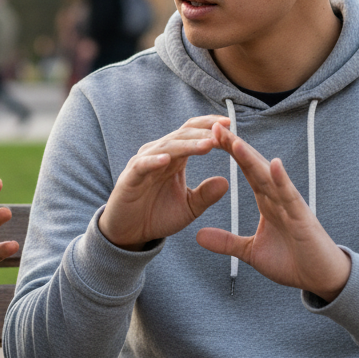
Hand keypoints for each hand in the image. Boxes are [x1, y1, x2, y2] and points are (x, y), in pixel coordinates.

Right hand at [98, 115, 230, 250]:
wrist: (129, 233)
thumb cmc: (157, 215)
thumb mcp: (188, 207)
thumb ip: (205, 195)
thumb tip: (226, 182)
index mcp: (175, 159)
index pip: (192, 133)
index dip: (209, 126)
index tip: (230, 124)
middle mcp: (159, 156)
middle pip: (182, 135)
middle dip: (204, 132)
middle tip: (224, 131)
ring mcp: (143, 165)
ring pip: (167, 148)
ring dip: (188, 145)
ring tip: (207, 144)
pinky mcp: (129, 178)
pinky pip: (142, 166)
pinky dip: (153, 161)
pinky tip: (167, 160)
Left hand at [196, 123, 350, 300]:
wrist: (321, 279)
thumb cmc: (291, 262)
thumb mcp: (250, 252)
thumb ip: (226, 241)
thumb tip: (198, 235)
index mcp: (268, 202)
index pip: (246, 172)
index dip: (231, 153)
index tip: (211, 136)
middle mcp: (279, 197)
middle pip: (254, 167)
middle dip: (236, 147)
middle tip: (216, 126)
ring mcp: (291, 205)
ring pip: (268, 177)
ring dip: (252, 159)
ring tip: (235, 141)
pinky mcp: (302, 218)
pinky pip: (290, 196)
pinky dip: (281, 180)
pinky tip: (273, 164)